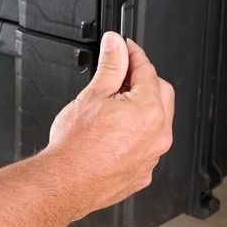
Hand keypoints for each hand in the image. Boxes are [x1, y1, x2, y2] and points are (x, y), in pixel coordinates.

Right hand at [45, 31, 173, 219]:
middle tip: (119, 74)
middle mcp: (159, 134)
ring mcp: (153, 156)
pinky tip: (114, 133)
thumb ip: (111, 65)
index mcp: (149, 110)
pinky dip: (136, 134)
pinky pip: (147, 145)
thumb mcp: (92, 95)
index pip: (148, 71)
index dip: (134, 54)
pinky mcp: (143, 173)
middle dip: (143, 80)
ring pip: (156, 121)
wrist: (65, 182)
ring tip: (112, 106)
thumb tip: (116, 44)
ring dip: (141, 108)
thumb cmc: (76, 146)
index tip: (125, 47)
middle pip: (161, 94)